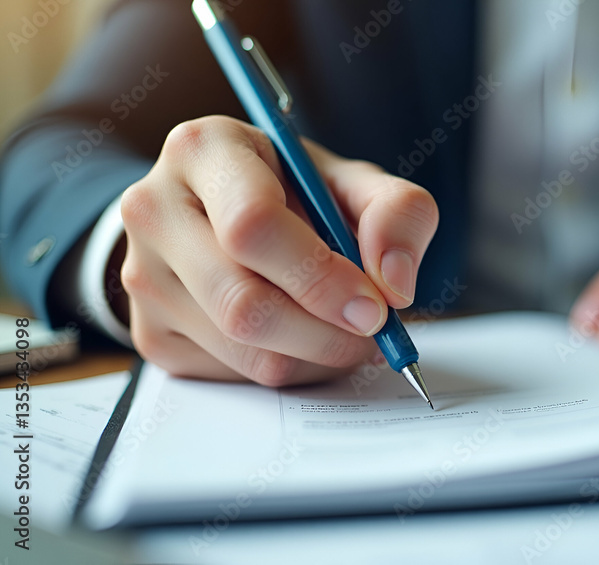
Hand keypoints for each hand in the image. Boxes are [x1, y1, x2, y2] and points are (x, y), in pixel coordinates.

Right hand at [119, 116, 437, 385]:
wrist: (225, 212)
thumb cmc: (293, 191)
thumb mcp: (353, 181)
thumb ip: (396, 213)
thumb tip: (394, 284)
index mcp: (204, 150)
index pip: (253, 225)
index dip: (321, 277)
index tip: (374, 303)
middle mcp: (155, 209)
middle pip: (242, 302)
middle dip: (326, 332)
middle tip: (373, 330)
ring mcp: (142, 276)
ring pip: (242, 348)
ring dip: (315, 355)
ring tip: (345, 330)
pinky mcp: (149, 332)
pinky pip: (232, 375)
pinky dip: (289, 368)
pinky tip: (305, 337)